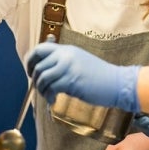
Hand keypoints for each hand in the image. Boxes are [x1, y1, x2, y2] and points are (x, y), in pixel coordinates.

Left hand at [26, 42, 140, 112]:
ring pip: (42, 78)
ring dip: (42, 90)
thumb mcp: (80, 62)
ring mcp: (68, 67)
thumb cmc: (100, 76)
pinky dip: (49, 97)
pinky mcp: (71, 81)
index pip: (40, 49)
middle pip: (38, 64)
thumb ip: (64, 62)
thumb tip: (45, 70)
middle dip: (35, 79)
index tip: (31, 71)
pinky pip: (51, 88)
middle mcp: (66, 55)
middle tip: (39, 88)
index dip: (31, 60)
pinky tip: (53, 101)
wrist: (117, 83)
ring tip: (49, 96)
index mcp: (67, 50)